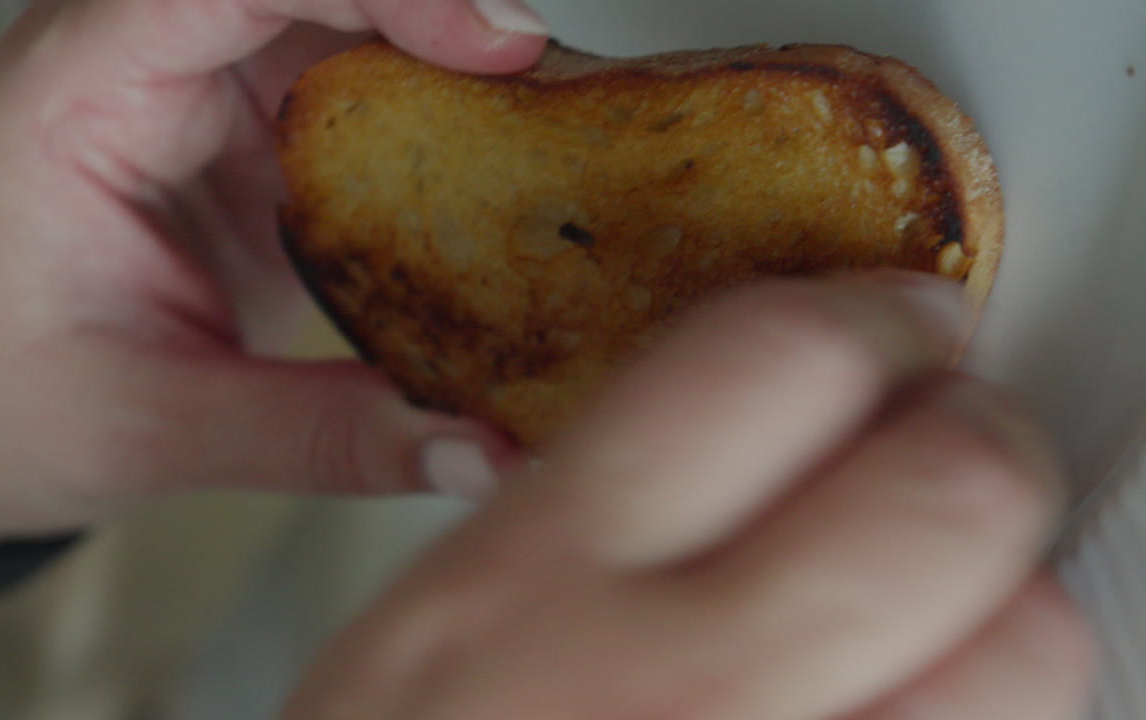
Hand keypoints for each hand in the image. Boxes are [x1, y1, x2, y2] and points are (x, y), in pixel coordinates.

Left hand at [0, 0, 548, 547]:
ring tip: (542, 112)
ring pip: (342, 12)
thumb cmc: (7, 402)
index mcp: (78, 93)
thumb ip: (322, 439)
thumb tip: (478, 448)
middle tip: (541, 78)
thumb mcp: (156, 433)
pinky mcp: (245, 123)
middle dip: (434, 10)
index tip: (492, 47)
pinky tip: (489, 149)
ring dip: (444, 52)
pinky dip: (430, 101)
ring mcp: (196, 83)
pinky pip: (354, 74)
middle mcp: (139, 59)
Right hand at [283, 275, 1093, 719]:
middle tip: (955, 425)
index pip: (769, 368)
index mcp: (532, 587)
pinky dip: (969, 702)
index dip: (866, 314)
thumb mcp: (428, 622)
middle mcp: (670, 694)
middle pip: (944, 497)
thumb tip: (728, 409)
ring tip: (949, 576)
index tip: (892, 317)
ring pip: (1018, 653)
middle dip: (978, 430)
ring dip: (1000, 588)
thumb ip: (570, 503)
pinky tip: (910, 687)